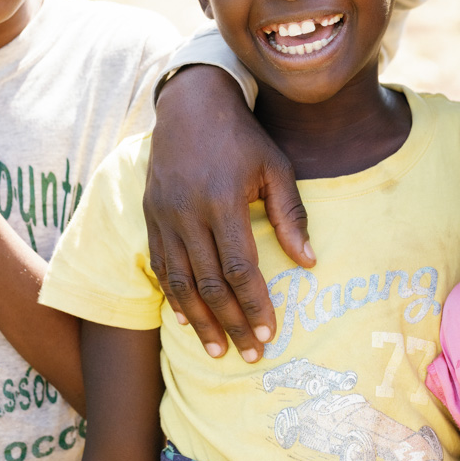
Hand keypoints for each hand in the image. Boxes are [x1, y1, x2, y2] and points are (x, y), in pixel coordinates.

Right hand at [143, 66, 312, 360]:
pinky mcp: (150, 215)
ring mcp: (164, 215)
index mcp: (223, 200)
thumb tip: (309, 263)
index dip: (254, 304)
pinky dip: (173, 297)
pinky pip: (160, 265)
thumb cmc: (242, 137)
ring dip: (200, 321)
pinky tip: (187, 320)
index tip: (270, 333)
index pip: (239, 267)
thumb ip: (291, 215)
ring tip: (218, 351)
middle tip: (250, 355)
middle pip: (209, 283)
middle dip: (231, 324)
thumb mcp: (276, 166)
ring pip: (180, 281)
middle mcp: (189, 212)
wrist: (191, 105)